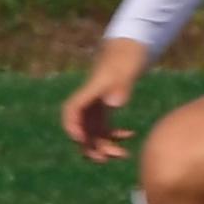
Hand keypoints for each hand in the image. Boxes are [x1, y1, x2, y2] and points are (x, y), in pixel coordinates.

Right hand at [62, 37, 152, 162]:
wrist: (131, 46)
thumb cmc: (128, 56)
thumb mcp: (127, 70)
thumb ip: (121, 87)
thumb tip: (114, 105)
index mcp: (90, 91)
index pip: (72, 111)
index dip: (73, 128)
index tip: (82, 142)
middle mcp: (89, 100)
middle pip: (81, 128)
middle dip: (92, 146)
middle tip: (110, 157)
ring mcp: (96, 105)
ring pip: (92, 133)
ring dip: (104, 146)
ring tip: (123, 155)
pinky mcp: (105, 107)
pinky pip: (104, 128)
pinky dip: (114, 136)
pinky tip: (130, 135)